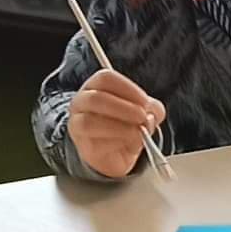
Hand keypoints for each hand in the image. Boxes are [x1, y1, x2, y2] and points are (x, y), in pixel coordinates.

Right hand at [66, 64, 163, 178]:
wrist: (114, 152)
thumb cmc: (126, 125)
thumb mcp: (144, 112)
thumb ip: (153, 109)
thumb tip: (151, 116)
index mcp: (96, 86)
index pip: (106, 78)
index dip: (128, 89)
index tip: (145, 102)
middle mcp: (82, 102)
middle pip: (96, 99)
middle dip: (124, 108)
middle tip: (142, 117)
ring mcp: (77, 124)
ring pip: (89, 122)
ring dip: (119, 128)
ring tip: (137, 133)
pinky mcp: (82, 145)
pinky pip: (95, 143)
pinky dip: (115, 143)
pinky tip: (126, 143)